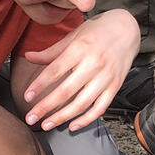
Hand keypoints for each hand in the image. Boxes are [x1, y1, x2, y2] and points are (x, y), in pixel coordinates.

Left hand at [21, 10, 141, 131]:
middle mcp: (93, 64)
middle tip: (30, 117)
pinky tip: (72, 126)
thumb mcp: (73, 36)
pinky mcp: (115, 87)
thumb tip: (28, 56)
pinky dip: (86, 120)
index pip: (55, 71)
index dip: (39, 86)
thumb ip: (51, 52)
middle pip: (65, 91)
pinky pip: (100, 108)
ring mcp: (106, 77)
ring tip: (46, 124)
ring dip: (62, 117)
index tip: (27, 97)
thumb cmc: (97, 32)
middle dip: (45, 107)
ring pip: (81, 103)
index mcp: (80, 49)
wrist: (127, 29)